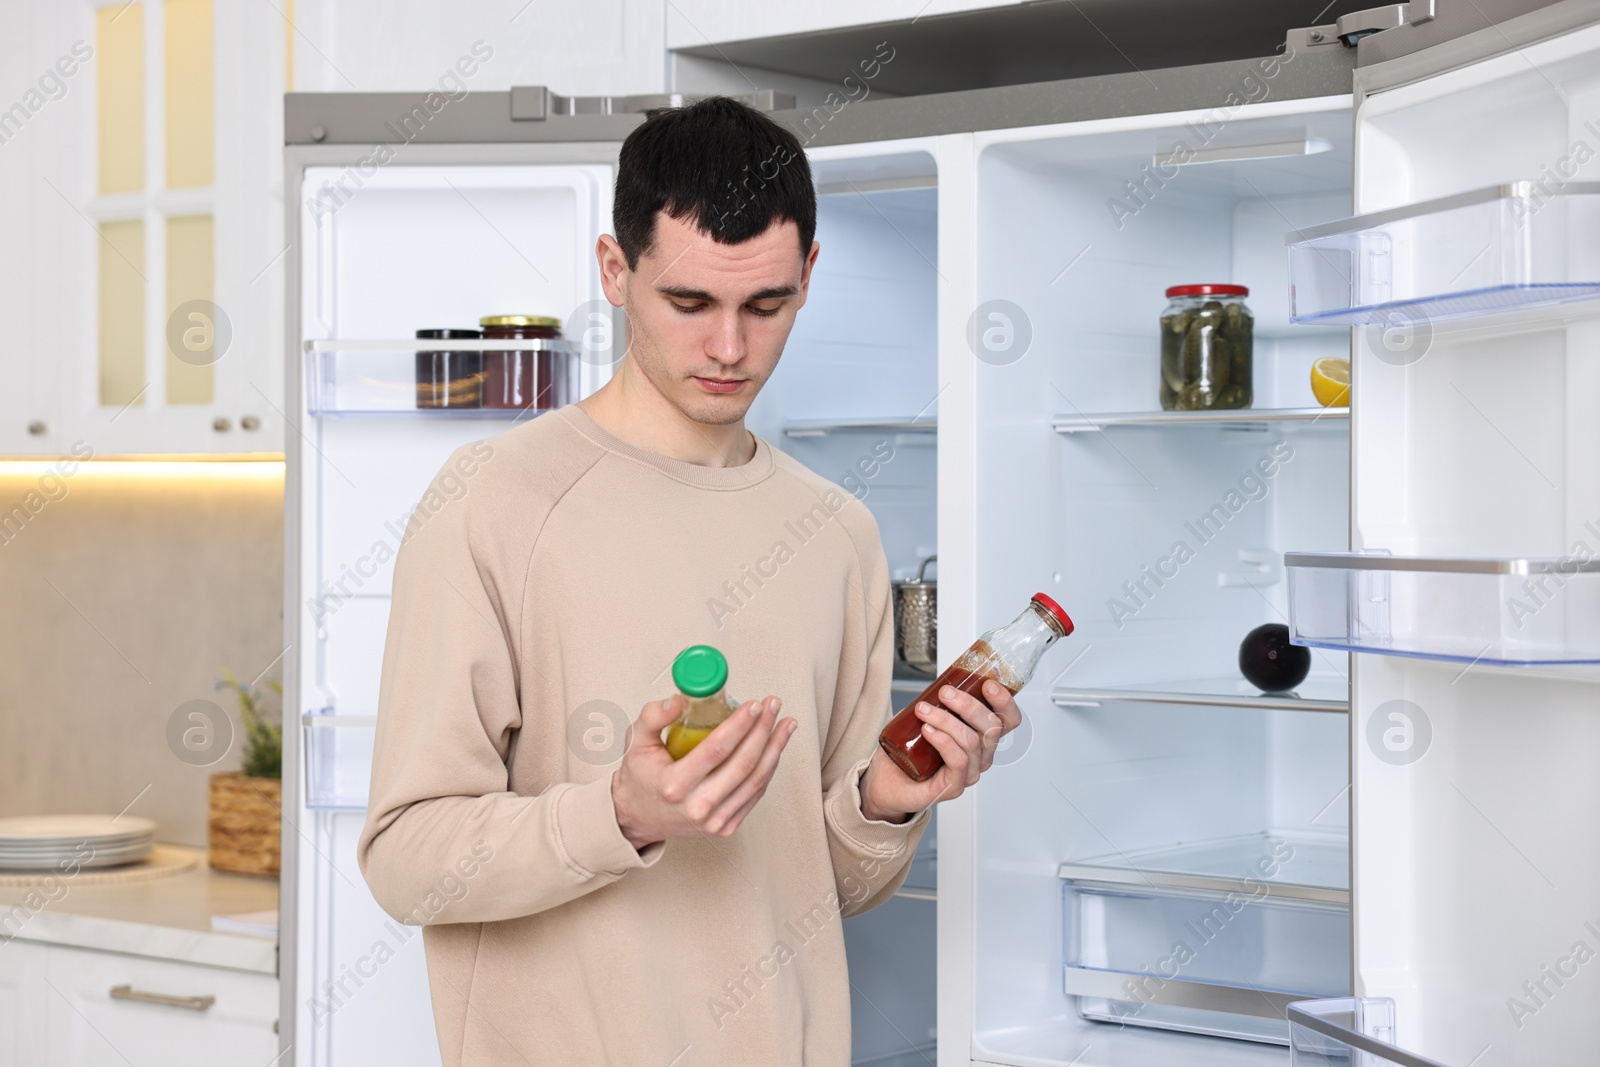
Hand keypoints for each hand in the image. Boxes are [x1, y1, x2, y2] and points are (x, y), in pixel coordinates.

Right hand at [611, 693, 796, 849]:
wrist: (639, 817)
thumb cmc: (641, 777)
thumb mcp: (636, 742)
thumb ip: (653, 717)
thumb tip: (679, 700)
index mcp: (674, 785)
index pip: (716, 750)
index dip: (739, 725)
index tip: (753, 705)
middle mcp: (697, 807)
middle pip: (743, 764)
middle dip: (763, 730)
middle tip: (772, 706)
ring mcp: (714, 821)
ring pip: (755, 780)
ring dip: (775, 748)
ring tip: (785, 724)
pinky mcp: (726, 827)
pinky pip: (754, 794)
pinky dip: (768, 769)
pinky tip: (775, 748)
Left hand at [859, 678, 1021, 821]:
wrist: (886, 781)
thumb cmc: (907, 750)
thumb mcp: (927, 715)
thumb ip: (939, 700)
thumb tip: (943, 679)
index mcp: (982, 738)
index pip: (1008, 721)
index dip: (1004, 701)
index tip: (988, 684)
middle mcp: (981, 756)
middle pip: (992, 728)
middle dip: (968, 705)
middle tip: (944, 693)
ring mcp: (969, 773)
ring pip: (972, 742)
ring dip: (947, 720)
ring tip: (924, 710)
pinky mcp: (953, 787)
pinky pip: (958, 760)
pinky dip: (944, 741)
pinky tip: (928, 730)